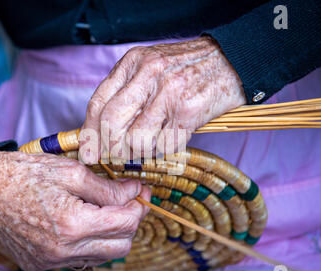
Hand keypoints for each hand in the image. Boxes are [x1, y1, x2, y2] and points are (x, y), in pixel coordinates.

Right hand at [0, 150, 149, 270]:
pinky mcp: (39, 264)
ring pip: (101, 256)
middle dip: (130, 223)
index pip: (126, 224)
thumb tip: (134, 192)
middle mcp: (62, 251)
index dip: (139, 206)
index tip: (140, 192)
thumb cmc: (25, 174)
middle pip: (120, 247)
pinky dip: (87, 243)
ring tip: (102, 210)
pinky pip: (77, 259)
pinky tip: (79, 222)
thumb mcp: (72, 171)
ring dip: (110, 235)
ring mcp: (49, 262)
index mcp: (72, 225)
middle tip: (127, 202)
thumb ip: (108, 188)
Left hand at [80, 36, 245, 162]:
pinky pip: (164, 146)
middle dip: (110, 149)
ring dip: (140, 152)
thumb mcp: (150, 69)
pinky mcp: (189, 111)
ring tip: (152, 143)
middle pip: (111, 123)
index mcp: (134, 62)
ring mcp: (170, 92)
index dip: (90, 133)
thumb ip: (125, 93)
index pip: (98, 103)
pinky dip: (163, 150)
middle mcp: (149, 74)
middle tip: (117, 158)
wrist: (230, 62)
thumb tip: (100, 134)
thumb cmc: (186, 70)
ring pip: (136, 140)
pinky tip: (172, 137)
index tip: (90, 152)